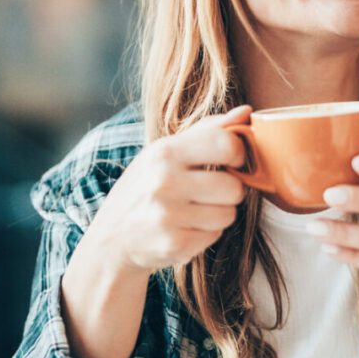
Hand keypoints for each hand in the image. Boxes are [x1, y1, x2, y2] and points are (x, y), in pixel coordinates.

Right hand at [80, 105, 250, 274]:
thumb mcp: (166, 152)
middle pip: (234, 187)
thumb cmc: (146, 187)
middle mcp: (165, 182)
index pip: (226, 145)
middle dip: (228, 191)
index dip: (238, 154)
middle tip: (208, 191)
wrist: (112, 238)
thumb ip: (208, 130)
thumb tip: (246, 113)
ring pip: (229, 214)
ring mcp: (168, 216)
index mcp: (165, 153)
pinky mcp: (175, 245)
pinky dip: (206, 234)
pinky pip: (216, 235)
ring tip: (194, 210)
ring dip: (218, 214)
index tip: (232, 161)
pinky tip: (185, 228)